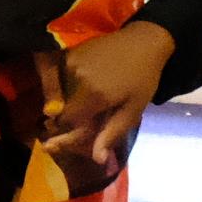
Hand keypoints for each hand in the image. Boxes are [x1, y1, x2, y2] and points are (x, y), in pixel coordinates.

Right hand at [43, 21, 176, 179]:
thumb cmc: (143, 78)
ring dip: (68, 98)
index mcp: (94, 95)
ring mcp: (70, 63)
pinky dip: (67, 83)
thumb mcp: (133, 109)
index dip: (72, 126)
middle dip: (71, 113)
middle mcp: (76, 79)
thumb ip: (111, 134)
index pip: (67, 121)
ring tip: (95, 90)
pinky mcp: (68, 53)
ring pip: (58, 92)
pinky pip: (59, 76)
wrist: (143, 41)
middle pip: (61, 107)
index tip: (83, 126)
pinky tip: (89, 79)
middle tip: (92, 108)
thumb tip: (97, 160)